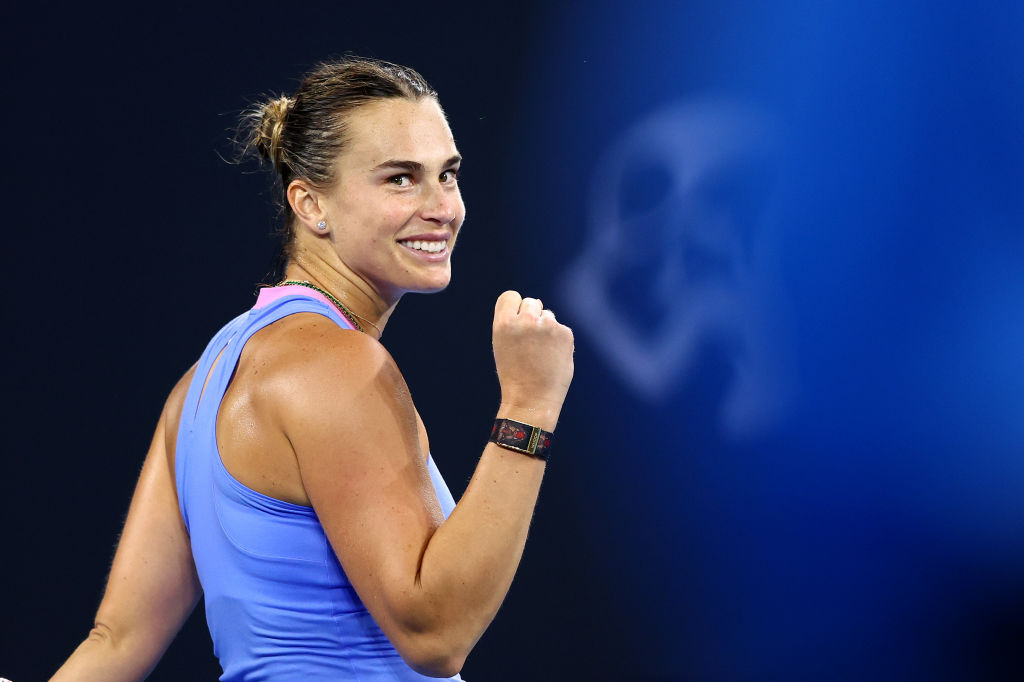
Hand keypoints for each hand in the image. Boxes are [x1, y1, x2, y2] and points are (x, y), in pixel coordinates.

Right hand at [492, 291, 574, 426]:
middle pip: (531, 302)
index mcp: (504, 323)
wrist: (532, 399)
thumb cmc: (515, 374)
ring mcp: (547, 326)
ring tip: (541, 353)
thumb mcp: (503, 345)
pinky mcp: (565, 333)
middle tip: (531, 340)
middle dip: (532, 316)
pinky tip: (553, 357)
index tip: (517, 317)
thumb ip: (514, 323)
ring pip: (548, 315)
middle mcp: (525, 320)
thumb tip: (533, 307)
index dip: (515, 306)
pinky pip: (561, 329)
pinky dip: (559, 340)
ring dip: (546, 328)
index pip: (510, 296)